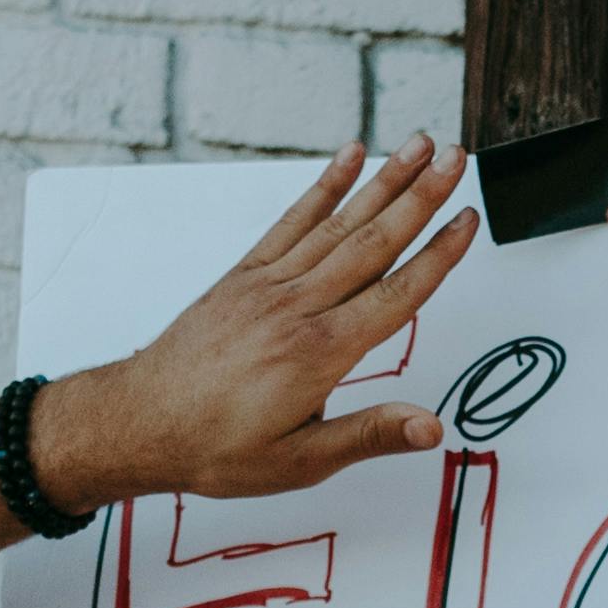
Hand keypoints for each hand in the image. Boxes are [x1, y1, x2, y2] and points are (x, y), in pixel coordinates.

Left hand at [49, 140, 476, 505]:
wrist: (138, 424)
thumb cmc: (214, 446)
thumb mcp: (300, 462)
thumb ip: (368, 436)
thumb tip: (430, 427)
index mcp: (320, 354)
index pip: (396, 294)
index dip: (438, 255)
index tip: (468, 220)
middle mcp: (298, 307)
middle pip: (374, 241)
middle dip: (422, 196)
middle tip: (458, 158)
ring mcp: (269, 284)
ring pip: (338, 223)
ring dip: (383, 180)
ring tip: (419, 145)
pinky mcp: (245, 275)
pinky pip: (291, 221)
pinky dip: (322, 187)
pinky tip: (348, 159)